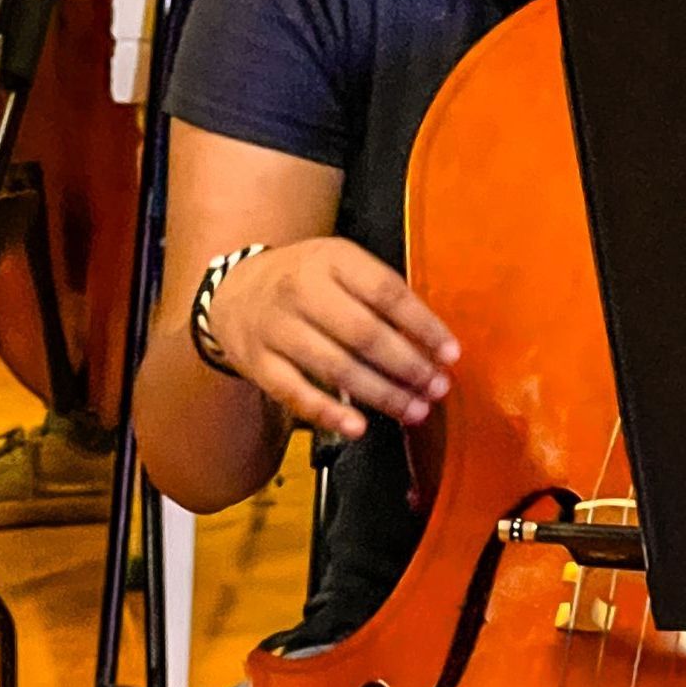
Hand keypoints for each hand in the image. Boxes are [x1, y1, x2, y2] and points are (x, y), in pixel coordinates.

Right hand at [205, 238, 459, 441]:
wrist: (234, 290)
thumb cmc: (306, 280)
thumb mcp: (340, 266)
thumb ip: (380, 295)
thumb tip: (432, 341)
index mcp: (331, 259)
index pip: (386, 292)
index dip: (423, 325)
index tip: (451, 354)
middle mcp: (300, 290)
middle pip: (364, 334)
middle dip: (407, 366)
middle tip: (437, 389)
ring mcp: (276, 328)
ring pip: (335, 367)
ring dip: (381, 394)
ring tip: (415, 411)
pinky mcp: (257, 362)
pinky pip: (296, 393)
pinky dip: (329, 413)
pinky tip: (359, 427)